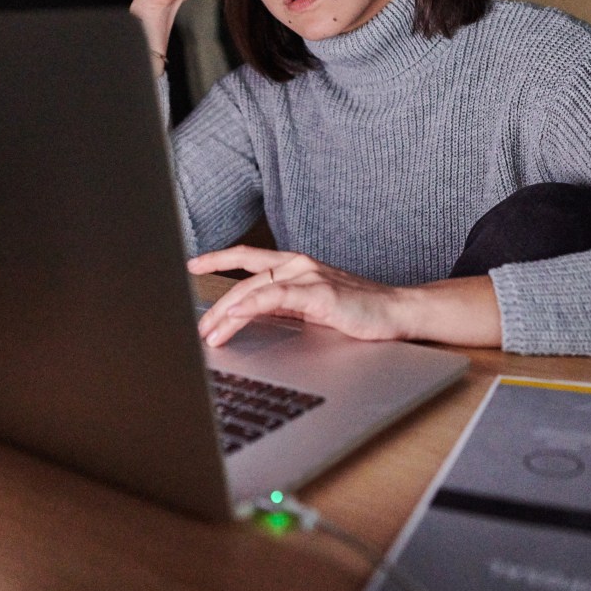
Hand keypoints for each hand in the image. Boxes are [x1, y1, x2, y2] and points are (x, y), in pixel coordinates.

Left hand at [189, 246, 505, 348]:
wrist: (397, 313)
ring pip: (255, 289)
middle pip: (245, 281)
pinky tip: (236, 317)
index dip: (218, 257)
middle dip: (218, 307)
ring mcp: (309, 276)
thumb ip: (284, 306)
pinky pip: (277, 296)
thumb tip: (249, 318)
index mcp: (295, 266)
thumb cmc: (358, 313)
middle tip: (198, 330)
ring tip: (210, 334)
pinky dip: (252, 306)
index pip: (248, 258)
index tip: (192, 264)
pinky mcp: (320, 292)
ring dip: (227, 313)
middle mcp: (299, 265)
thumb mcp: (312, 308)